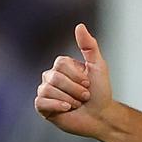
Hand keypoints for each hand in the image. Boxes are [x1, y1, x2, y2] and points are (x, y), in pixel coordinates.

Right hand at [34, 23, 112, 137]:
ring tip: (78, 103)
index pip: (61, 63)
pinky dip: (58, 105)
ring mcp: (46, 92)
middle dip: (75, 88)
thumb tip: (79, 25)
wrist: (100, 115)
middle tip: (85, 95)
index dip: (77, 74)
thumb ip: (89, 46)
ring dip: (70, 98)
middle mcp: (51, 77)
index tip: (89, 83)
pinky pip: (41, 102)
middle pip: (54, 77)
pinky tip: (67, 108)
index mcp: (63, 66)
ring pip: (48, 89)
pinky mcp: (42, 107)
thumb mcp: (98, 65)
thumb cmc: (101, 91)